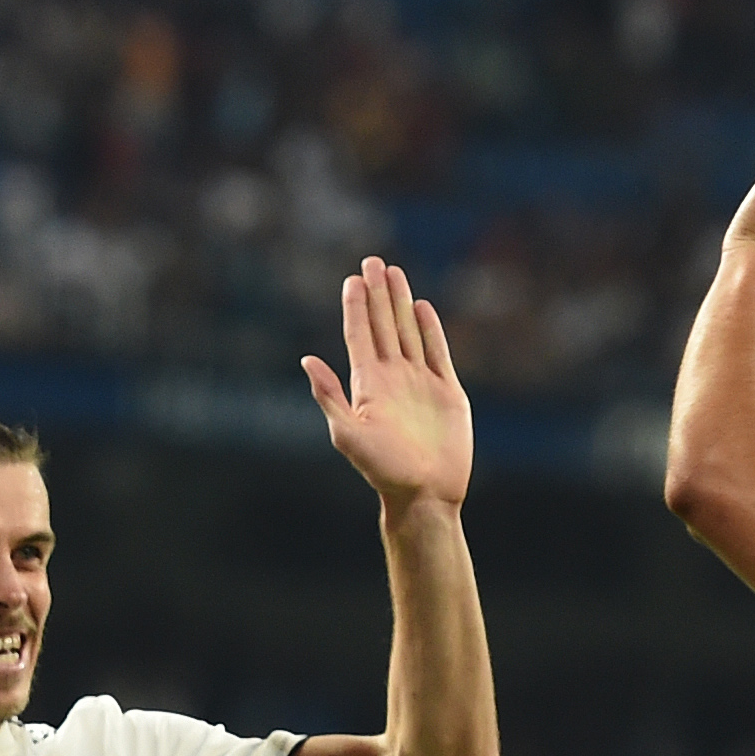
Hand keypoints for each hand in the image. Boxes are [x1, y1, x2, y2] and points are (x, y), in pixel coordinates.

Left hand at [304, 258, 472, 508]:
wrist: (425, 494)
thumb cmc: (383, 471)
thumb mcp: (348, 435)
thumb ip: (329, 397)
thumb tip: (306, 360)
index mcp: (368, 386)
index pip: (359, 336)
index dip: (355, 307)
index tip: (352, 278)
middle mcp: (393, 379)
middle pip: (383, 326)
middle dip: (377, 294)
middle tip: (372, 261)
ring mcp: (420, 383)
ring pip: (409, 333)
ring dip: (401, 303)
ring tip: (395, 273)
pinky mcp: (447, 392)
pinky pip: (438, 353)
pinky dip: (431, 330)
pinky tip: (422, 308)